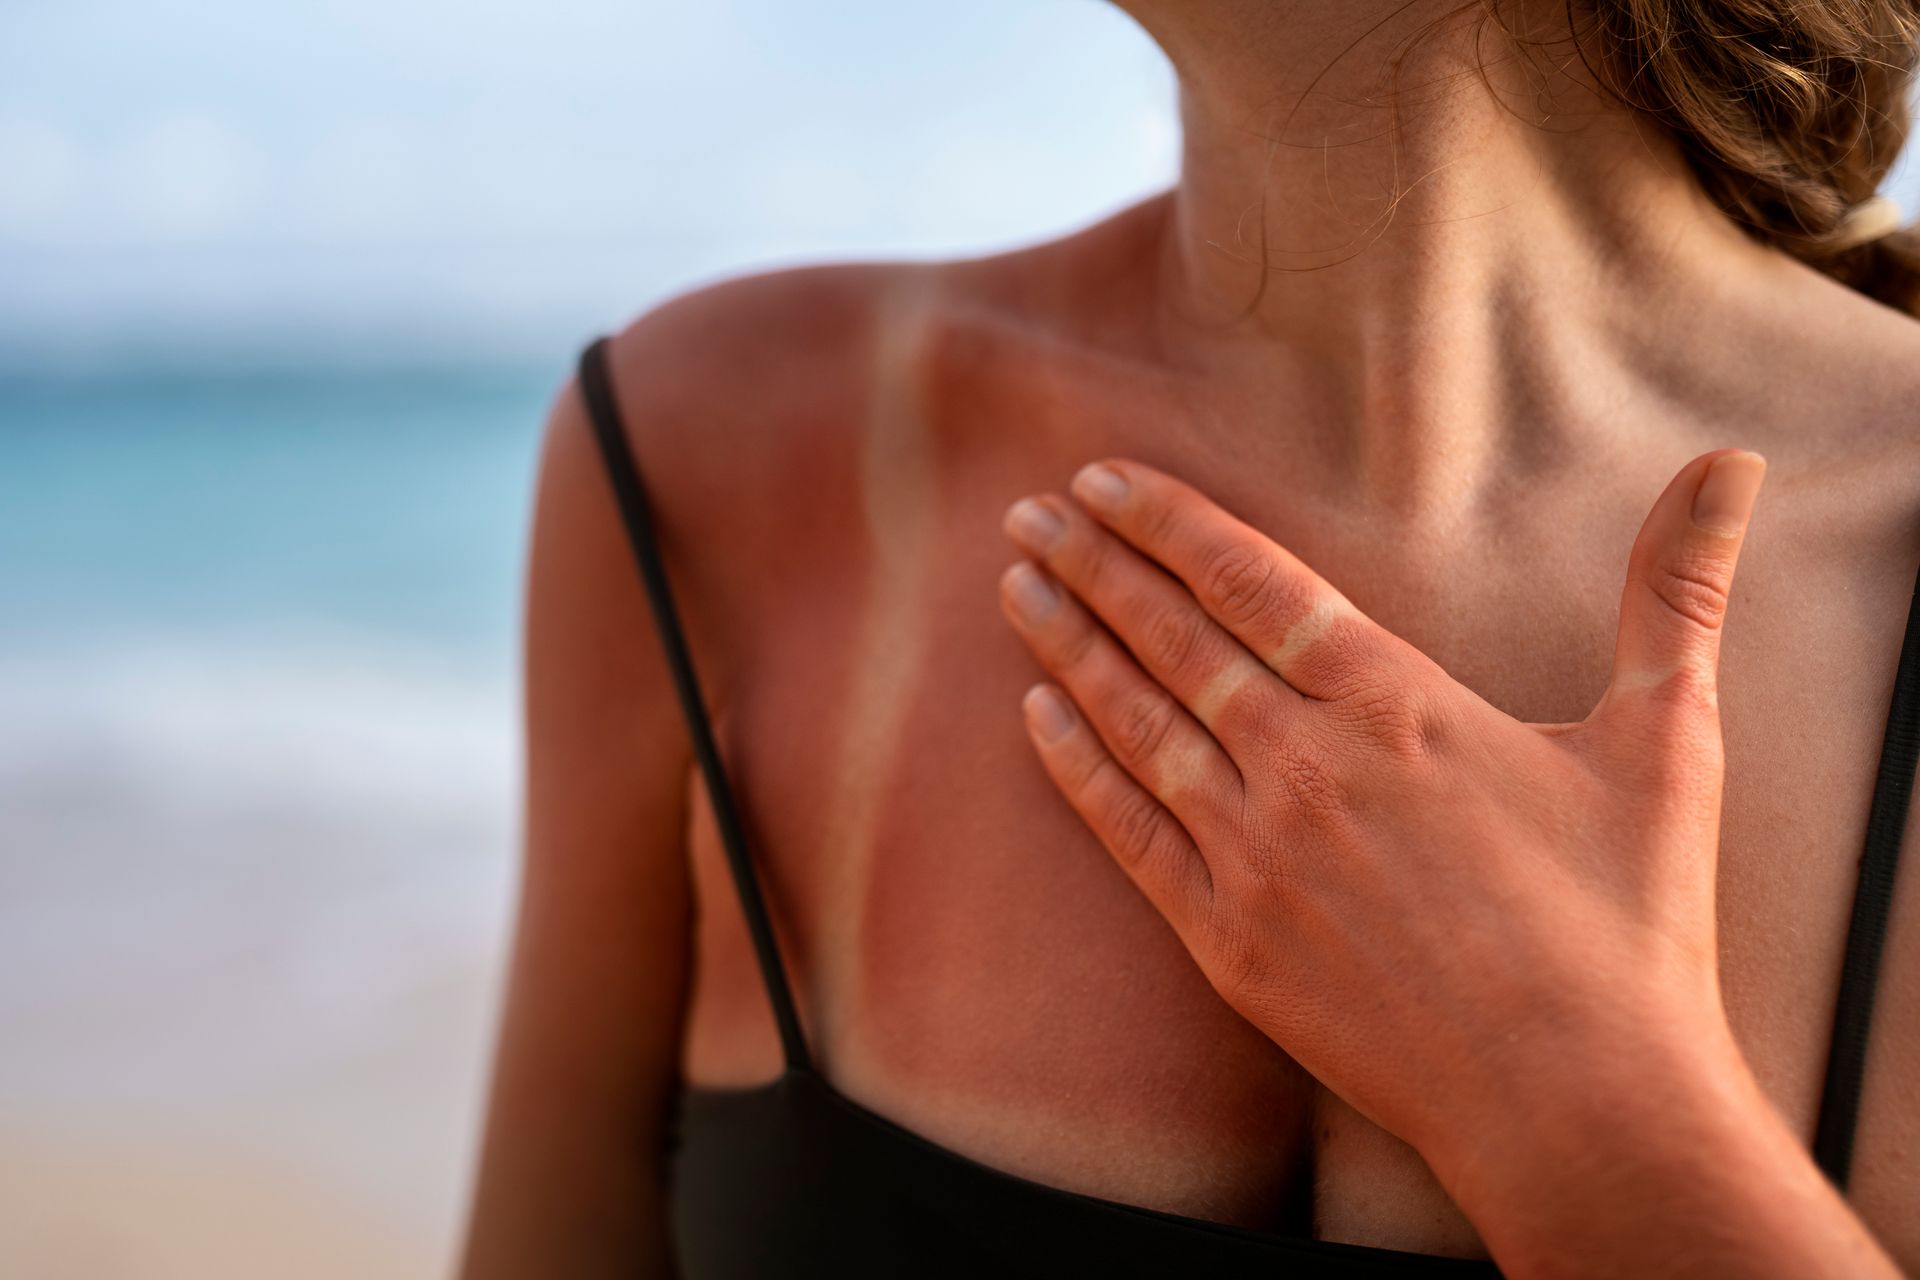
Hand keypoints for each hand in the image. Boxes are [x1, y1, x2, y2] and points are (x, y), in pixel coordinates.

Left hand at [995, 450, 1768, 1201]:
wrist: (1576, 1099)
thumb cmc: (1628, 924)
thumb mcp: (1666, 739)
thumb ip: (1676, 597)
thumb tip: (1727, 468)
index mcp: (1397, 705)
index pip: (1253, 584)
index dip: (1170, 524)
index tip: (1103, 478)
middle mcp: (1306, 766)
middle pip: (1173, 639)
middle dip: (1095, 567)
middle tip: (1027, 512)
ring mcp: (1255, 854)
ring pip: (1137, 722)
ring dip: (1068, 647)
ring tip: (1013, 586)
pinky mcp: (1227, 940)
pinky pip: (1128, 833)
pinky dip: (1076, 768)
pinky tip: (1034, 717)